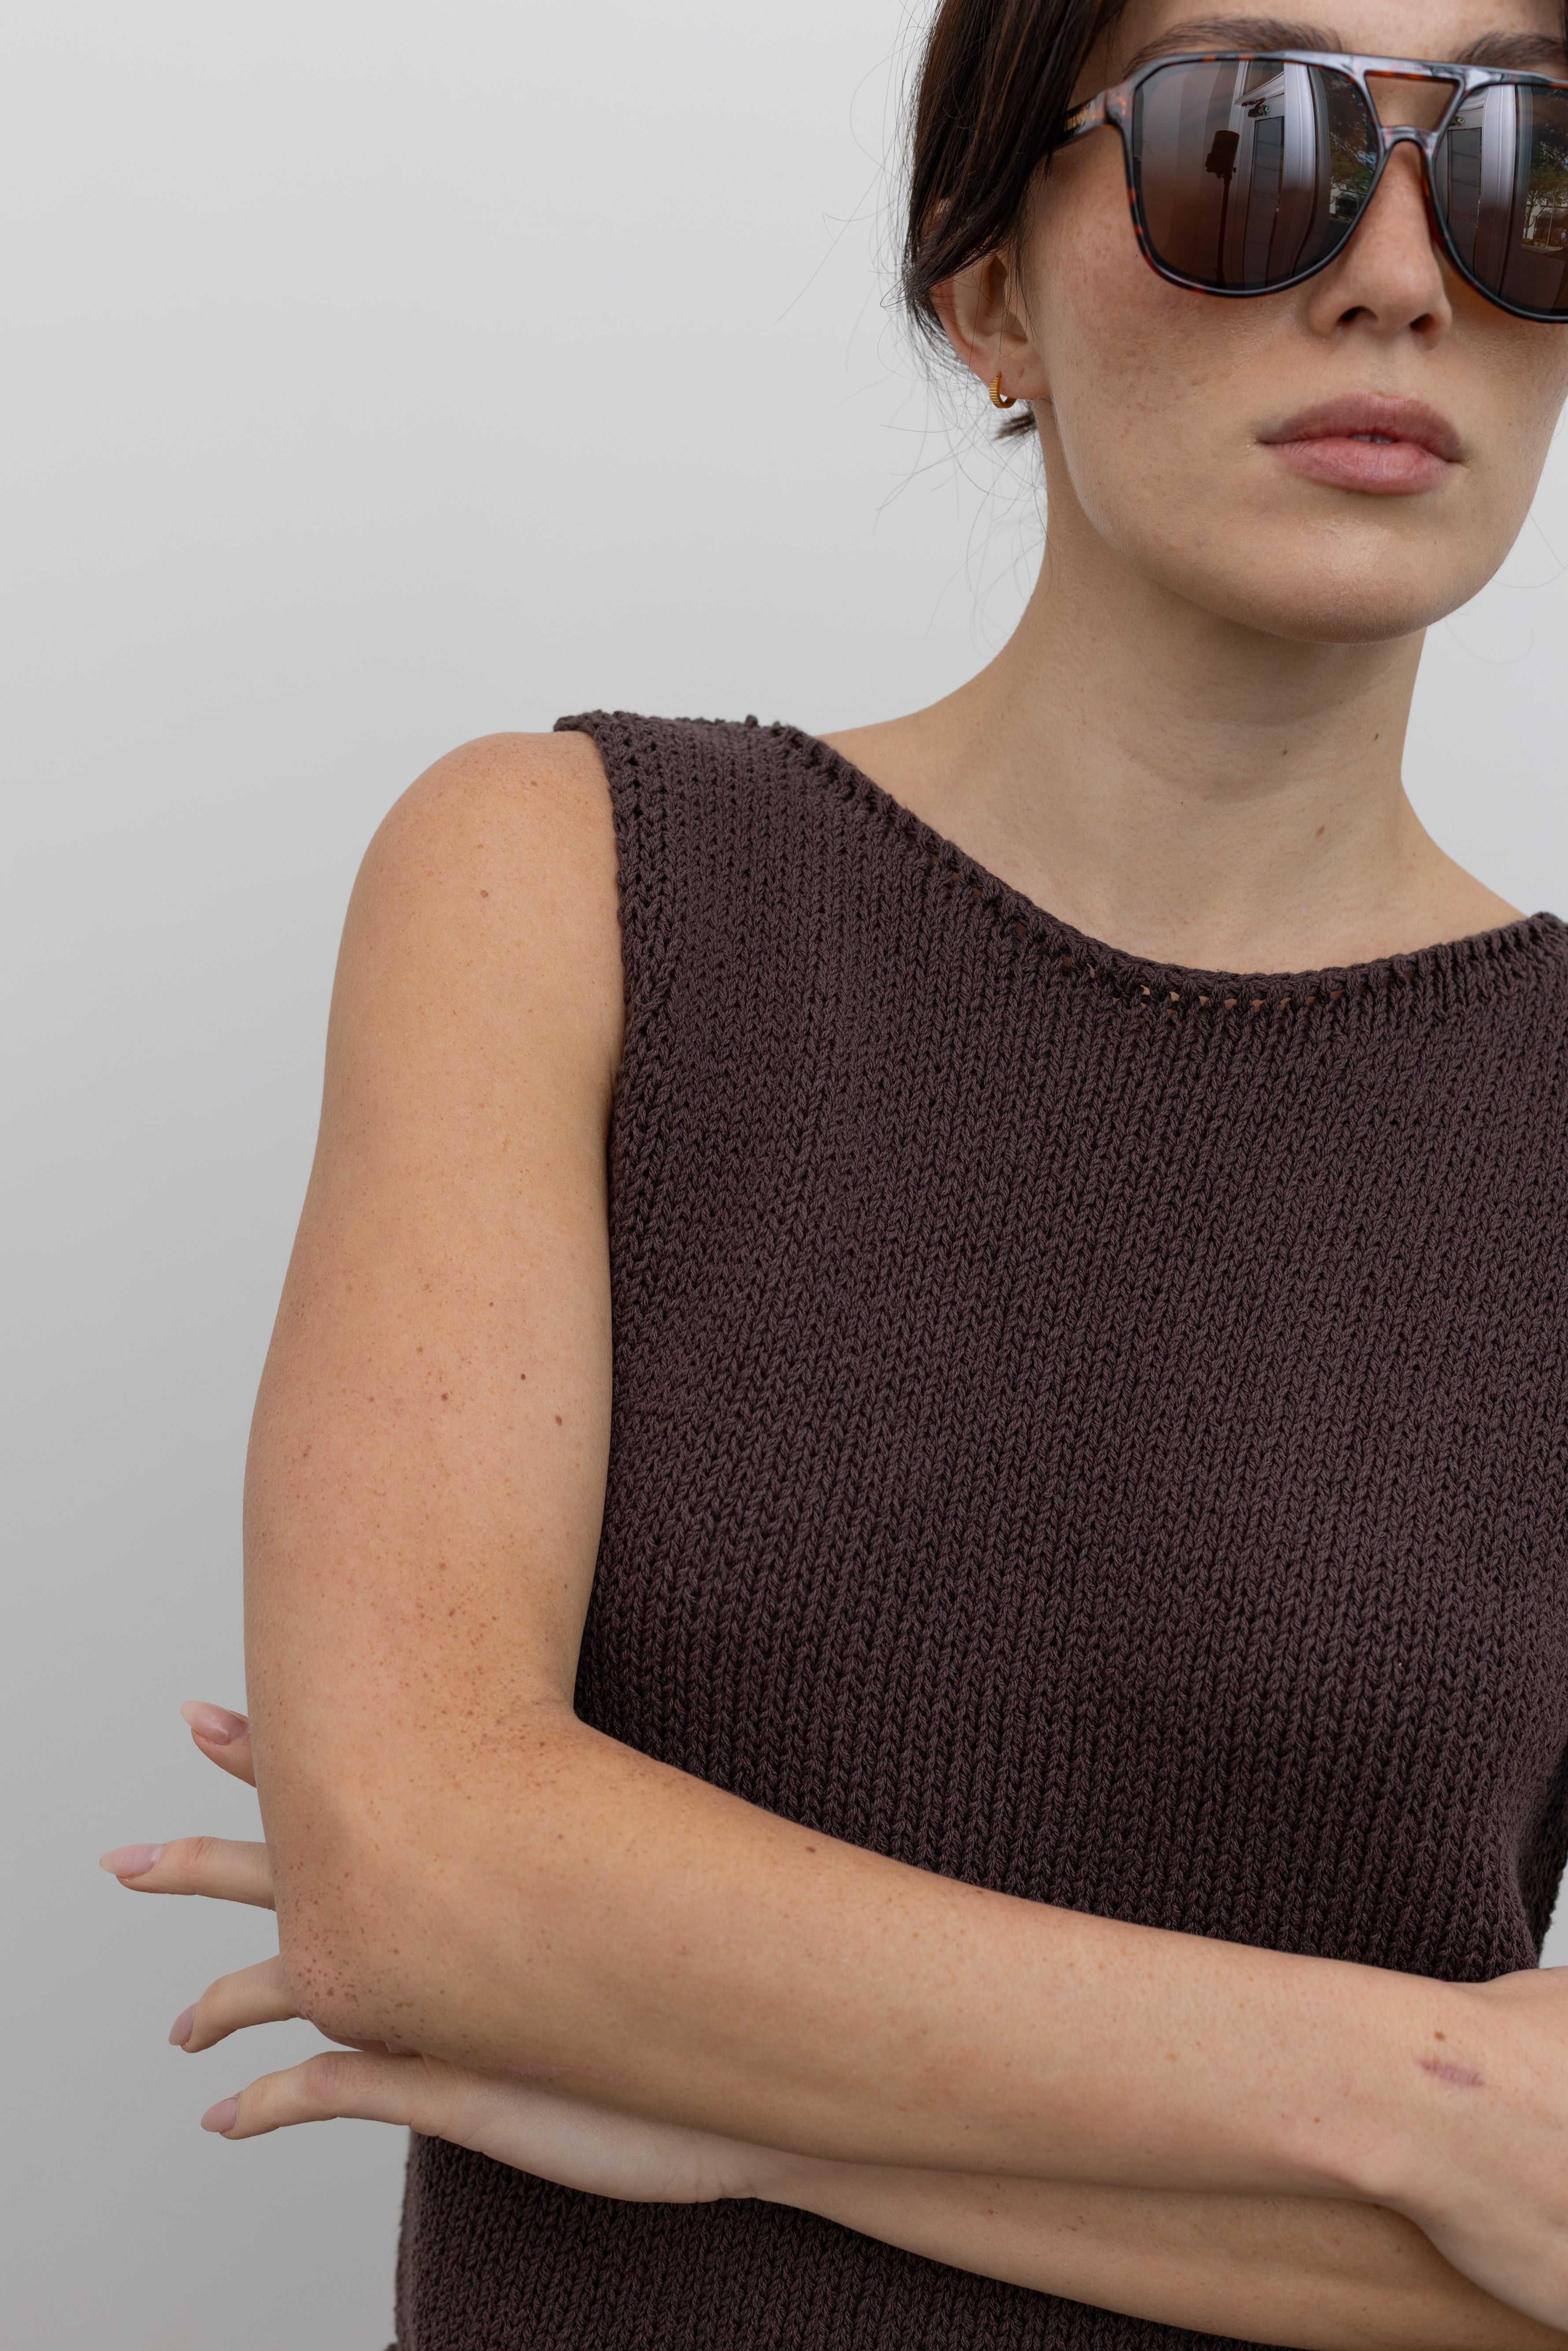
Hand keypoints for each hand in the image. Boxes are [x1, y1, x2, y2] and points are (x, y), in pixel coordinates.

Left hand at [99, 1704, 788, 2204]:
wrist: (748, 2059)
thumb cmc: (705, 1968)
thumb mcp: (623, 1864)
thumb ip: (571, 1813)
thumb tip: (546, 1748)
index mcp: (473, 1863)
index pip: (345, 1789)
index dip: (268, 1754)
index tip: (205, 1718)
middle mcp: (442, 1927)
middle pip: (292, 1872)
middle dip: (208, 1855)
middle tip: (123, 1851)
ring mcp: (436, 2011)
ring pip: (293, 1990)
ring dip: (225, 2001)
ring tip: (172, 2022)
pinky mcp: (444, 2088)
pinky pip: (325, 2096)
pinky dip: (268, 2107)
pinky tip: (227, 2116)